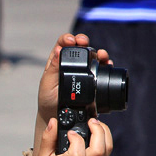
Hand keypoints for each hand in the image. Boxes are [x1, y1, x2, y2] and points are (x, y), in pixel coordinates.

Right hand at [24, 116, 112, 155]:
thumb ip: (48, 139)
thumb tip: (53, 122)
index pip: (78, 151)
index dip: (76, 138)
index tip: (70, 133)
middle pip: (100, 148)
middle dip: (98, 130)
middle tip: (91, 121)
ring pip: (108, 150)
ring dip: (105, 134)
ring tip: (95, 125)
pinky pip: (106, 154)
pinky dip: (104, 142)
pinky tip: (95, 136)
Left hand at [33, 33, 109, 155]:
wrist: (58, 116)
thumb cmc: (48, 100)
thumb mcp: (47, 83)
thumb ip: (53, 69)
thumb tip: (58, 51)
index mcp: (58, 61)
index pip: (63, 44)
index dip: (68, 39)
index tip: (71, 41)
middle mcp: (72, 63)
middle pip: (80, 47)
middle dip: (84, 41)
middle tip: (84, 42)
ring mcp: (84, 71)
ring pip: (93, 56)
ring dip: (98, 53)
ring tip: (101, 55)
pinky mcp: (93, 81)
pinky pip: (101, 70)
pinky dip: (106, 65)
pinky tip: (108, 65)